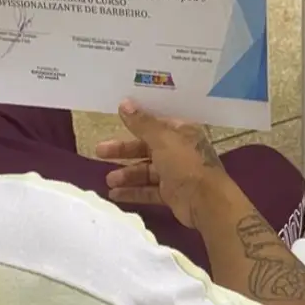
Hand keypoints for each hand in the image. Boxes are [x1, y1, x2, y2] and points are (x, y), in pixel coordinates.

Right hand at [95, 101, 233, 226]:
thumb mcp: (162, 139)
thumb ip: (142, 123)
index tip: (113, 124)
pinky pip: (149, 190)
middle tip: (99, 152)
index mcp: (182, 133)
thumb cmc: (186, 164)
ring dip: (127, 174)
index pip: (155, 126)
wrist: (206, 202)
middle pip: (147, 148)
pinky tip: (115, 195)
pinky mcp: (172, 194)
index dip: (135, 125)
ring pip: (146, 171)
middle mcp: (179, 151)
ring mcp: (176, 174)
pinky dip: (133, 192)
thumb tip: (124, 103)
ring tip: (108, 180)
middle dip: (124, 152)